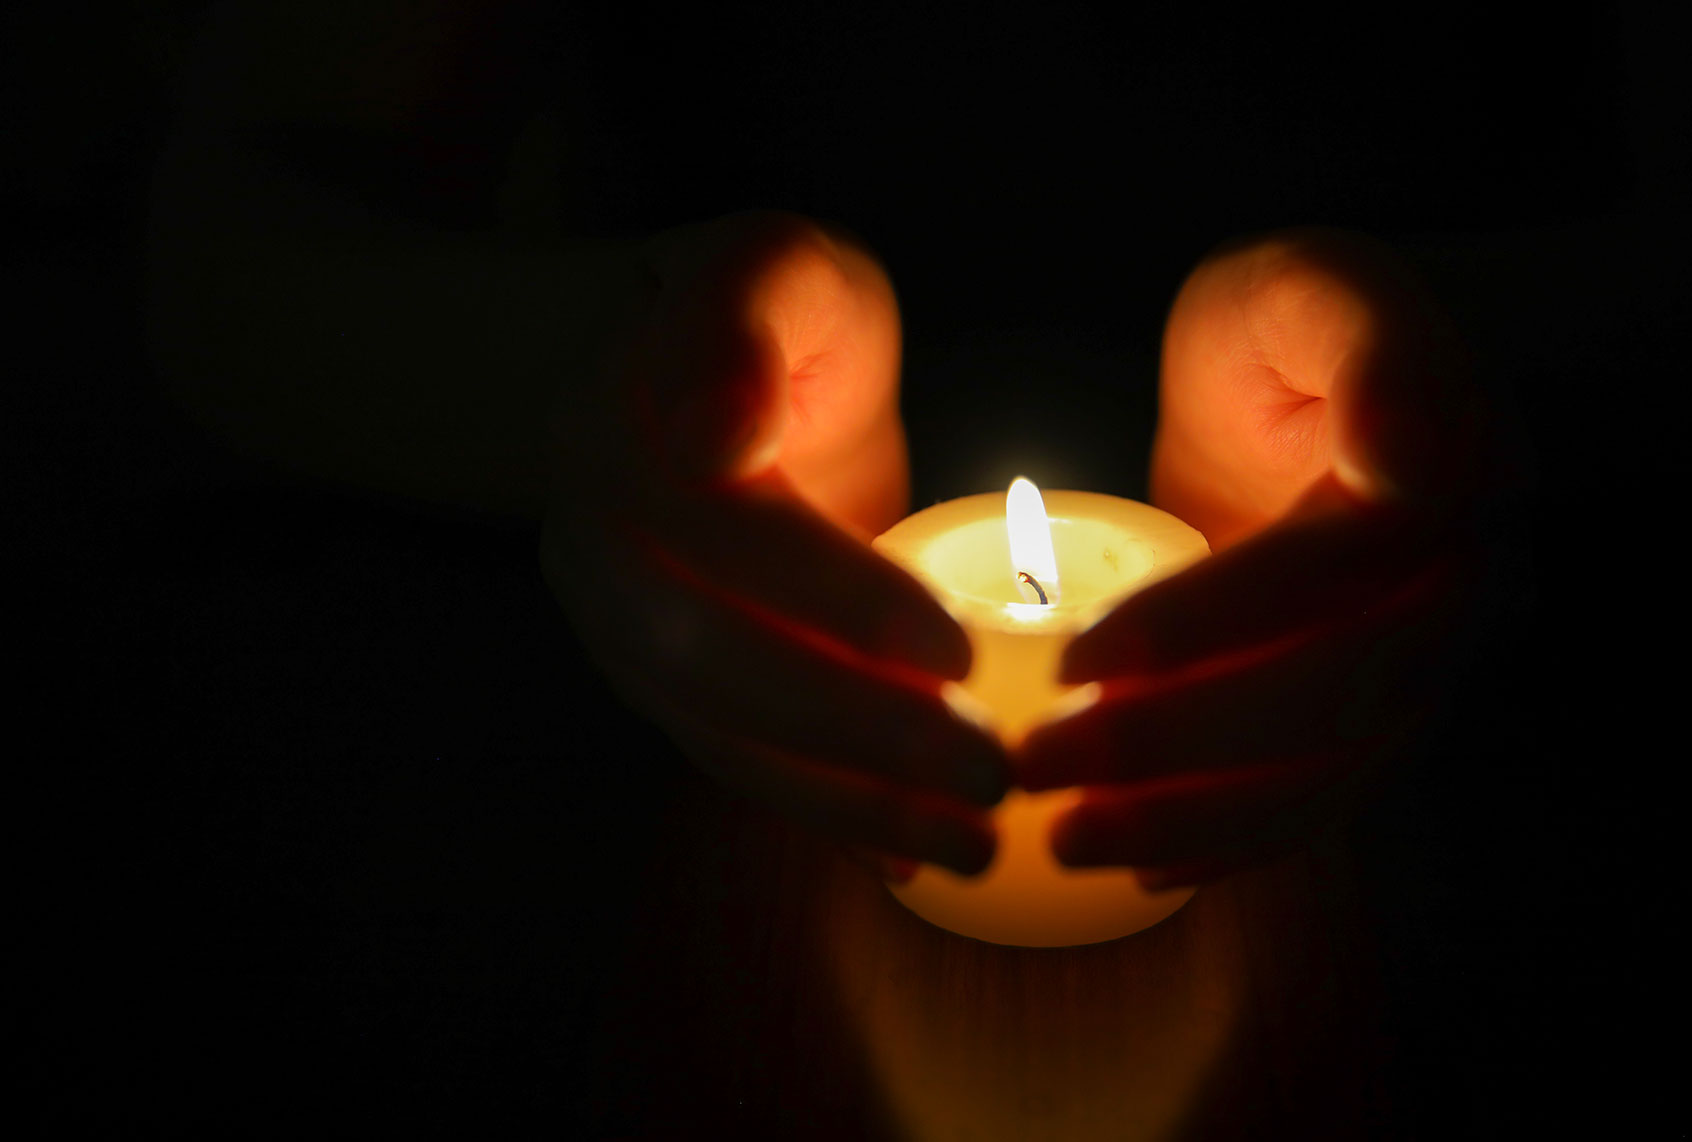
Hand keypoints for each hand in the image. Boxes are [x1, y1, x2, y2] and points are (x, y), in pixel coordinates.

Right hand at [540, 212, 1006, 874]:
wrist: (686, 377)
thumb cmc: (762, 315)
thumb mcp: (770, 268)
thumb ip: (737, 329)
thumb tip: (709, 442)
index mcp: (618, 437)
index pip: (731, 536)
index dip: (839, 600)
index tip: (960, 651)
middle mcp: (598, 549)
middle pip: (714, 662)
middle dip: (857, 728)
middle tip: (994, 771)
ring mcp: (620, 628)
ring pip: (719, 734)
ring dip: (846, 799)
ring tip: (974, 842)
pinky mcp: (662, 684)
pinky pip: (735, 760)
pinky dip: (823, 811)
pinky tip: (912, 852)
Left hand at [1019, 228, 1511, 887]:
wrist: (1333, 388)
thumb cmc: (1303, 327)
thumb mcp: (1313, 290)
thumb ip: (1372, 352)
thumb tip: (1414, 473)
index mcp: (1444, 493)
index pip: (1321, 580)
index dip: (1203, 628)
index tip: (1078, 662)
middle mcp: (1454, 598)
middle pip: (1328, 703)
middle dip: (1178, 748)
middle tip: (1037, 763)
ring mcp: (1425, 670)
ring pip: (1326, 777)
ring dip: (1195, 822)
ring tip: (1064, 840)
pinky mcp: (1376, 718)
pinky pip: (1320, 802)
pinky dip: (1233, 845)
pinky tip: (1142, 869)